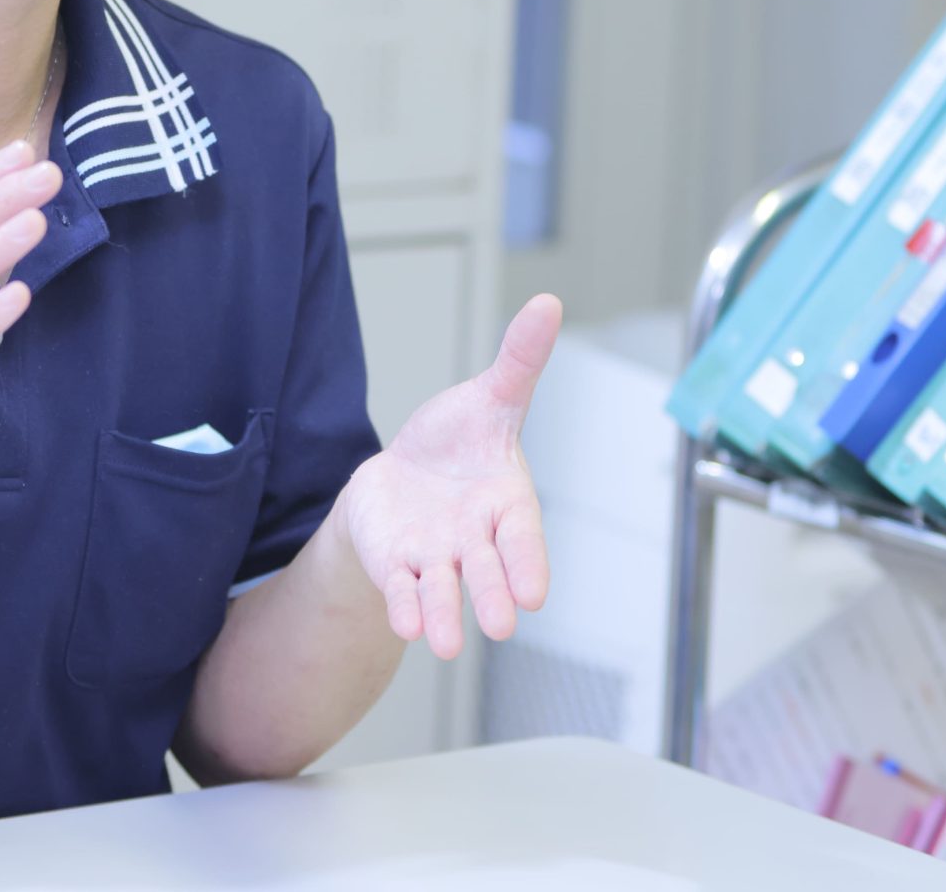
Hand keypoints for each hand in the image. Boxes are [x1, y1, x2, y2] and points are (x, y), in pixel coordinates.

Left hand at [336, 294, 561, 658]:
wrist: (405, 476)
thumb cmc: (458, 442)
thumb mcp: (487, 397)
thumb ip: (518, 361)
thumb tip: (547, 302)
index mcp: (506, 501)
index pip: (523, 535)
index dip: (528, 561)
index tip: (534, 593)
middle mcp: (476, 539)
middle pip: (488, 571)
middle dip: (492, 595)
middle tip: (501, 626)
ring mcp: (437, 557)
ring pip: (444, 590)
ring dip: (445, 615)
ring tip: (446, 644)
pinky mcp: (399, 565)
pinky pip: (403, 589)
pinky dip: (406, 605)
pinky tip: (405, 623)